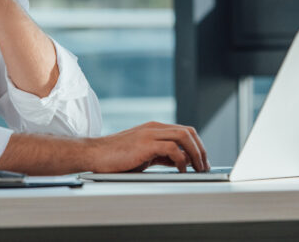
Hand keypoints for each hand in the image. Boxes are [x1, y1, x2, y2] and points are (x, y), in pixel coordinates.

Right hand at [87, 121, 209, 173]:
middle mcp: (154, 128)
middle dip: (201, 149)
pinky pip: (172, 148)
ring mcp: (150, 134)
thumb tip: (181, 161)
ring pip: (183, 136)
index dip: (198, 146)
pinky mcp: (145, 144)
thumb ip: (162, 155)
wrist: (94, 154)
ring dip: (195, 153)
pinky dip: (181, 159)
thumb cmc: (116, 157)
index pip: (185, 131)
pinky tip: (182, 170)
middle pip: (188, 132)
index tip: (202, 161)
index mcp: (155, 129)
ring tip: (198, 168)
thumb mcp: (144, 155)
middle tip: (204, 166)